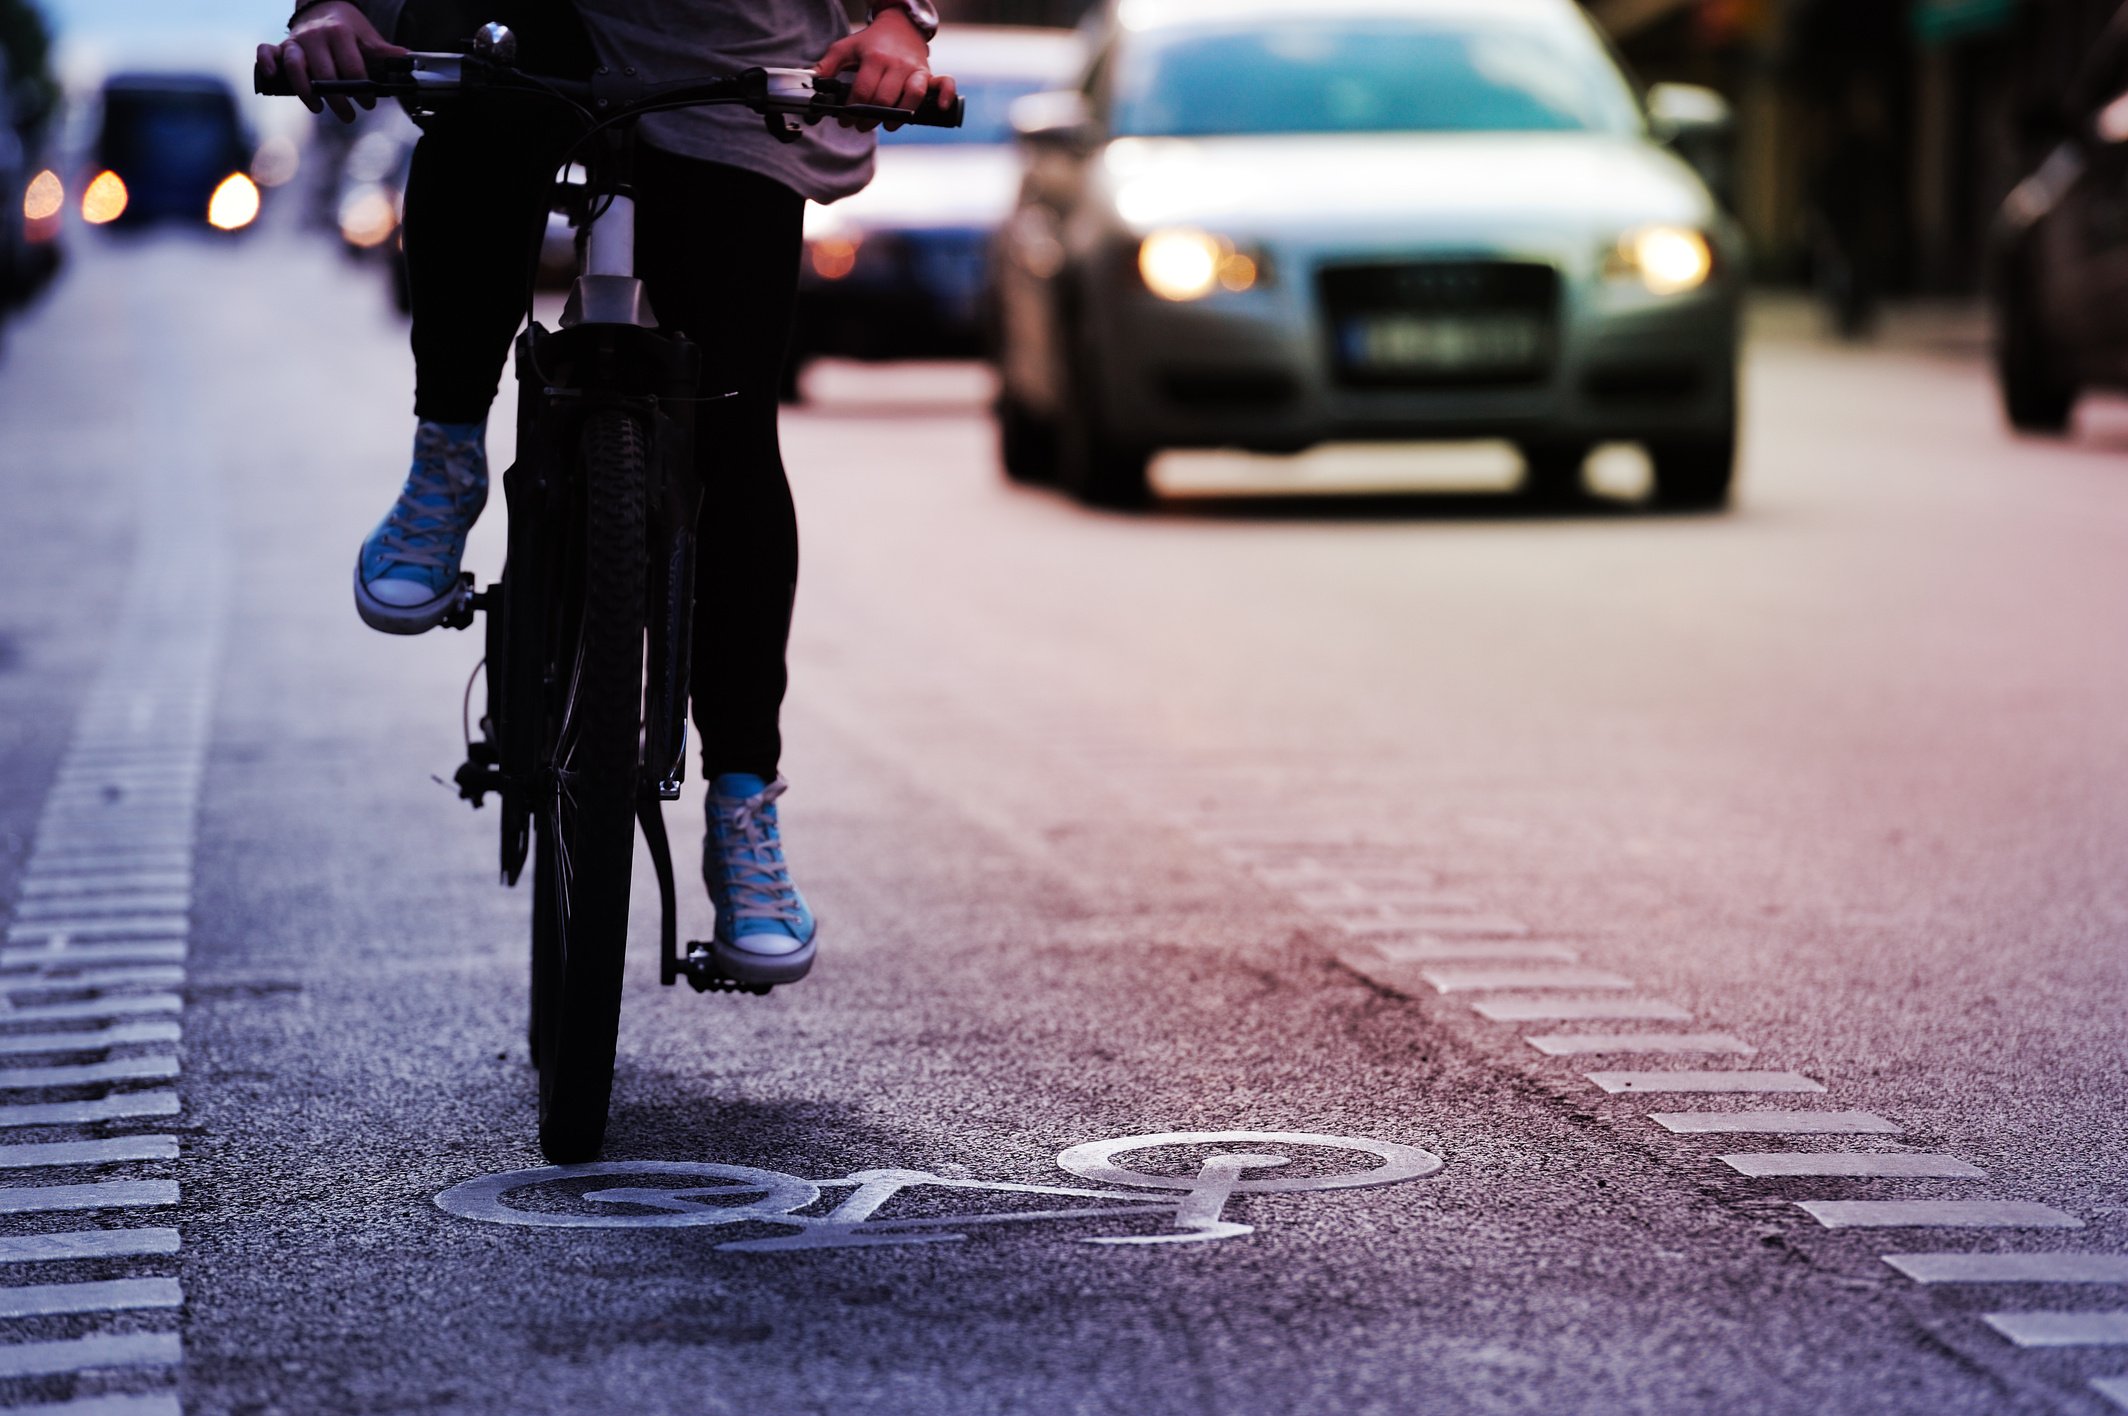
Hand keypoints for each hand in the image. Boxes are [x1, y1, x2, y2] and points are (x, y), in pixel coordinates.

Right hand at [255, 2, 405, 121]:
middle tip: (348, 116)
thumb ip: (383, 52)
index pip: (351, 67)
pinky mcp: (281, 45)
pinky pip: (266, 50)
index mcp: (340, 33)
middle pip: (324, 72)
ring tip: (318, 108)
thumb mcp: (368, 37)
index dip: (361, 90)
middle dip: (337, 99)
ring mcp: (296, 40)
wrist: (325, 5)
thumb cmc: (349, 28)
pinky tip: (273, 77)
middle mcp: (315, 36)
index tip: (368, 104)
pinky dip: (266, 62)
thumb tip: (407, 59)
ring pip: (294, 65)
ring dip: (306, 91)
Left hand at [813, 9, 957, 130]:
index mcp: (874, 58)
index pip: (863, 92)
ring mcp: (915, 68)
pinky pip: (945, 83)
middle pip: (884, 100)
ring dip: (899, 117)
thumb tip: (813, 82)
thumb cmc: (871, 42)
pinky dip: (946, 96)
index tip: (845, 120)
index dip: (851, 111)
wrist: (900, 25)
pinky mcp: (929, 73)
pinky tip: (942, 108)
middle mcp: (896, 64)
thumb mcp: (846, 48)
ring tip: (887, 124)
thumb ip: (828, 65)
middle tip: (860, 125)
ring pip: (912, 97)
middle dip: (869, 118)